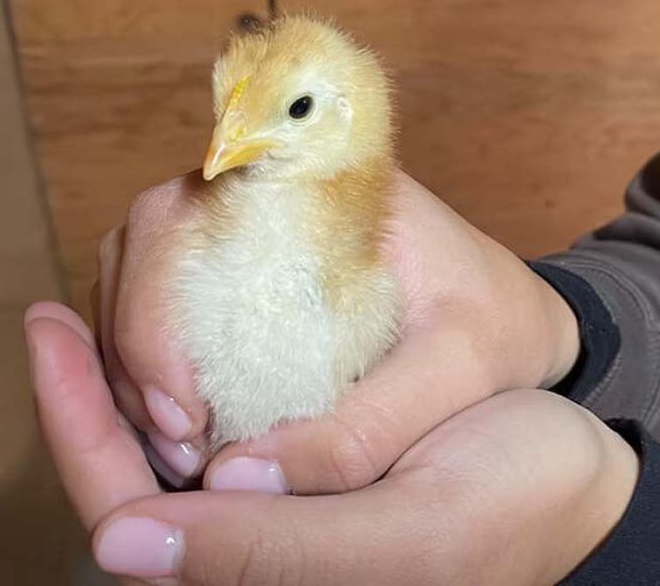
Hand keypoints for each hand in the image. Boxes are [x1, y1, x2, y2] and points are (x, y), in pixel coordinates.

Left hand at [24, 307, 635, 583]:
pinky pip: (215, 413)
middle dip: (92, 391)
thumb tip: (123, 540)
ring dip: (132, 370)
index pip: (125, 512)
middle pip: (129, 473)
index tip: (48, 331)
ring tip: (121, 302)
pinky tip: (184, 313)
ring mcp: (272, 504)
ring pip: (164, 440)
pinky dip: (186, 359)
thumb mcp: (409, 533)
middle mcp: (253, 545)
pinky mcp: (298, 467)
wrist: (575, 476)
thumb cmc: (516, 502)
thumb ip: (272, 553)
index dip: (75, 424)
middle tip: (65, 309)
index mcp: (265, 576)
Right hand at [92, 169, 579, 492]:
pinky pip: (167, 303)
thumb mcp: (455, 373)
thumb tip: (239, 477)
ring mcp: (252, 230)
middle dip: (139, 346)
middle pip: (149, 240)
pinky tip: (189, 423)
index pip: (190, 212)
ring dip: (139, 359)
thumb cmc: (495, 326)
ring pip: (142, 272)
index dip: (156, 307)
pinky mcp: (249, 272)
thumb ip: (366, 424)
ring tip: (183, 443)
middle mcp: (269, 193)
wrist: (519, 317)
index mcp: (319, 182)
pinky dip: (156, 363)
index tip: (185, 411)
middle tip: (180, 443)